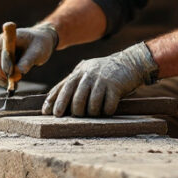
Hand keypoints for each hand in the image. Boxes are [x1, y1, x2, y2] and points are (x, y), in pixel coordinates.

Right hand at [0, 24, 58, 87]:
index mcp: (7, 38)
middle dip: (3, 75)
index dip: (4, 66)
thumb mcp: (37, 52)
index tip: (11, 76)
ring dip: (2, 80)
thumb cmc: (39, 44)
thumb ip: (27, 61)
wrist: (39, 41)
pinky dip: (2, 80)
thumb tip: (18, 73)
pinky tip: (13, 83)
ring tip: (15, 84)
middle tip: (14, 84)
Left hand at [43, 43, 158, 116]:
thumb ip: (73, 81)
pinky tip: (108, 109)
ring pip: (92, 105)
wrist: (130, 62)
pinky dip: (107, 111)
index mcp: (79, 72)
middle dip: (75, 112)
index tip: (47, 113)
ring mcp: (102, 81)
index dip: (54, 101)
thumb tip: (53, 98)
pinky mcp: (115, 87)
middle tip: (78, 116)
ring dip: (93, 113)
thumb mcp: (87, 71)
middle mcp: (89, 76)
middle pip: (76, 99)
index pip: (62, 88)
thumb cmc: (105, 71)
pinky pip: (108, 106)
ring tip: (96, 112)